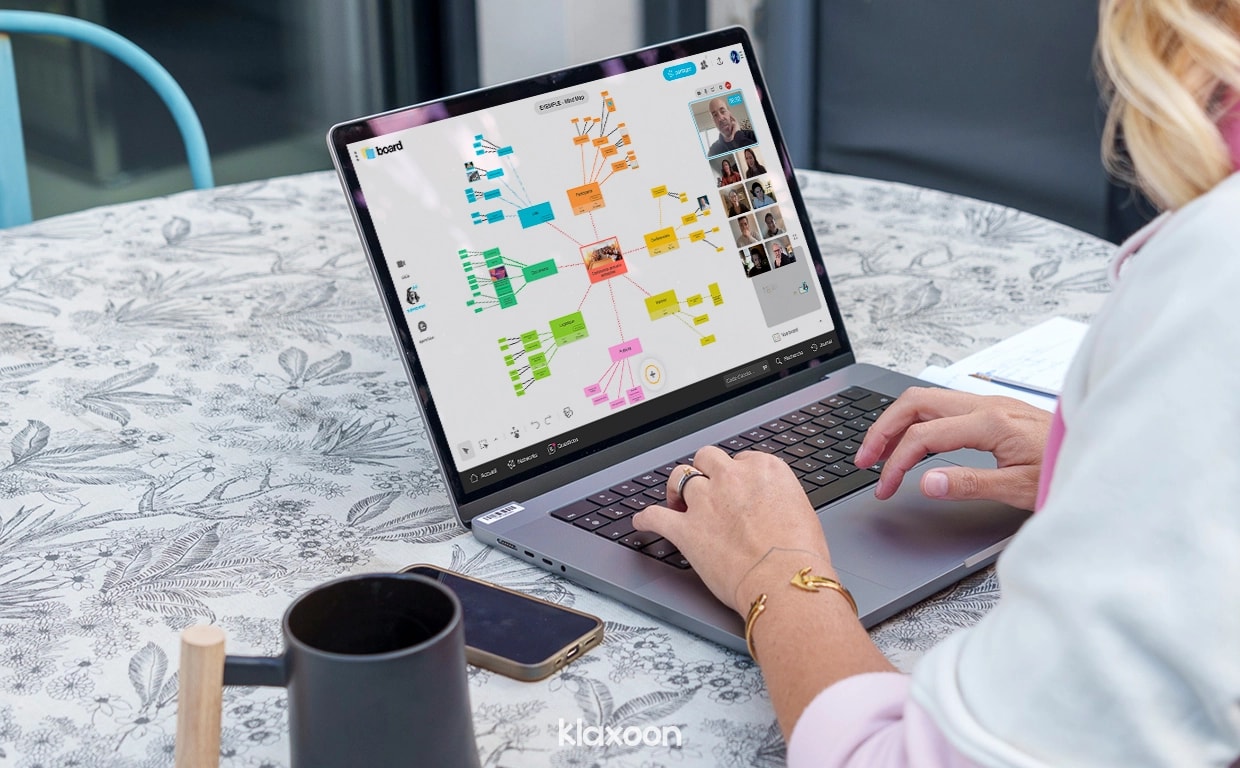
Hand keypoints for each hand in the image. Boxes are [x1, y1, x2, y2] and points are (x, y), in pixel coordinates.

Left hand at [632, 446, 832, 614]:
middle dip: (704, 471)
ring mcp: (706, 501)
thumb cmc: (801, 555)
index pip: (741, 459)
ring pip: (680, 478)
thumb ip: (778, 500)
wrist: (786, 581)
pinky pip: (655, 516)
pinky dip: (646, 519)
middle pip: (707, 458)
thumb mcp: (801, 512)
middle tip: (704, 487)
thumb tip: (769, 508)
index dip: (735, 474)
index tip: (735, 487)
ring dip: (677, 490)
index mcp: (765, 469)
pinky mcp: (686, 529)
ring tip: (676, 501)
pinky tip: (642, 522)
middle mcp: (732, 478)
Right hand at [854, 387, 1050, 510]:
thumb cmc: (1068, 472)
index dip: (896, 463)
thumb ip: (969, 484)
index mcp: (989, 422)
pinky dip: (918, 423)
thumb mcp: (1021, 488)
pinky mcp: (995, 410)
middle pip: (914, 403)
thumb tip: (925, 483)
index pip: (923, 437)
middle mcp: (986, 405)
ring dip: (897, 423)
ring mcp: (990, 404)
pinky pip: (943, 407)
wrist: (1106, 459)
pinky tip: (914, 444)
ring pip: (926, 400)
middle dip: (882, 429)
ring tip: (879, 452)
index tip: (885, 488)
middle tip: (864, 460)